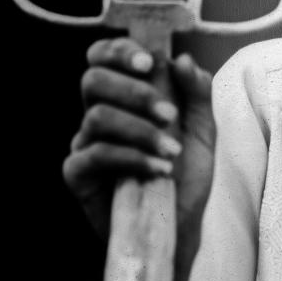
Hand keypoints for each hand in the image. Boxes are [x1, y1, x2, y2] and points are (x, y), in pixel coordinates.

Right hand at [63, 36, 214, 257]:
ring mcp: (84, 144)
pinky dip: (132, 158)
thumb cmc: (186, 178)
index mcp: (123, 99)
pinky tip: (160, 171)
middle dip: (135, 92)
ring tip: (172, 153)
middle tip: (170, 115)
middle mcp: (98, 116)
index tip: (150, 63)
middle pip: (93, 79)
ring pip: (98, 116)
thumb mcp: (203, 132)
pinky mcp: (78, 174)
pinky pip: (96, 153)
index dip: (120, 51)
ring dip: (141, 131)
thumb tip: (180, 59)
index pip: (104, 59)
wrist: (180, 228)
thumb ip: (197, 93)